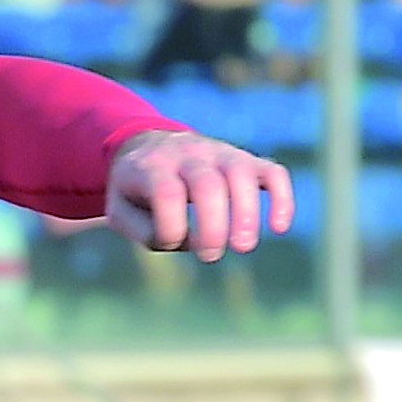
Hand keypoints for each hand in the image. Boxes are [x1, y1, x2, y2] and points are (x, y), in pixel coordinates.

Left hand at [105, 130, 292, 260]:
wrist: (148, 145)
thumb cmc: (134, 190)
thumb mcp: (120, 211)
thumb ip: (146, 231)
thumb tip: (191, 241)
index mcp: (151, 167)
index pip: (166, 194)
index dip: (173, 226)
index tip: (171, 243)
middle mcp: (188, 155)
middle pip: (208, 184)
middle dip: (214, 225)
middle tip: (210, 255)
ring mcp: (220, 153)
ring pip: (242, 174)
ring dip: (247, 213)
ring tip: (242, 246)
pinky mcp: (246, 159)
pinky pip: (272, 171)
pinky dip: (282, 197)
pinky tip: (279, 226)